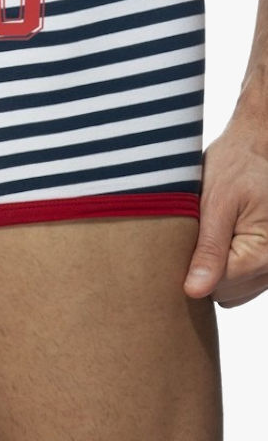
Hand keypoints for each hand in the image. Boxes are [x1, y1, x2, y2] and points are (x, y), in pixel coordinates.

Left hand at [184, 109, 267, 306]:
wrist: (255, 147)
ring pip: (231, 290)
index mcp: (264, 253)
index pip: (217, 286)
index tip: (180, 242)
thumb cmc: (236, 166)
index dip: (192, 267)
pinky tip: (218, 234)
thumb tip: (194, 291)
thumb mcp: (217, 202)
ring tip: (209, 229)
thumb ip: (209, 249)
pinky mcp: (263, 260)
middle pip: (224, 293)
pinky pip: (239, 279)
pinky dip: (224, 262)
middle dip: (204, 267)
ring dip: (215, 266)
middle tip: (196, 230)